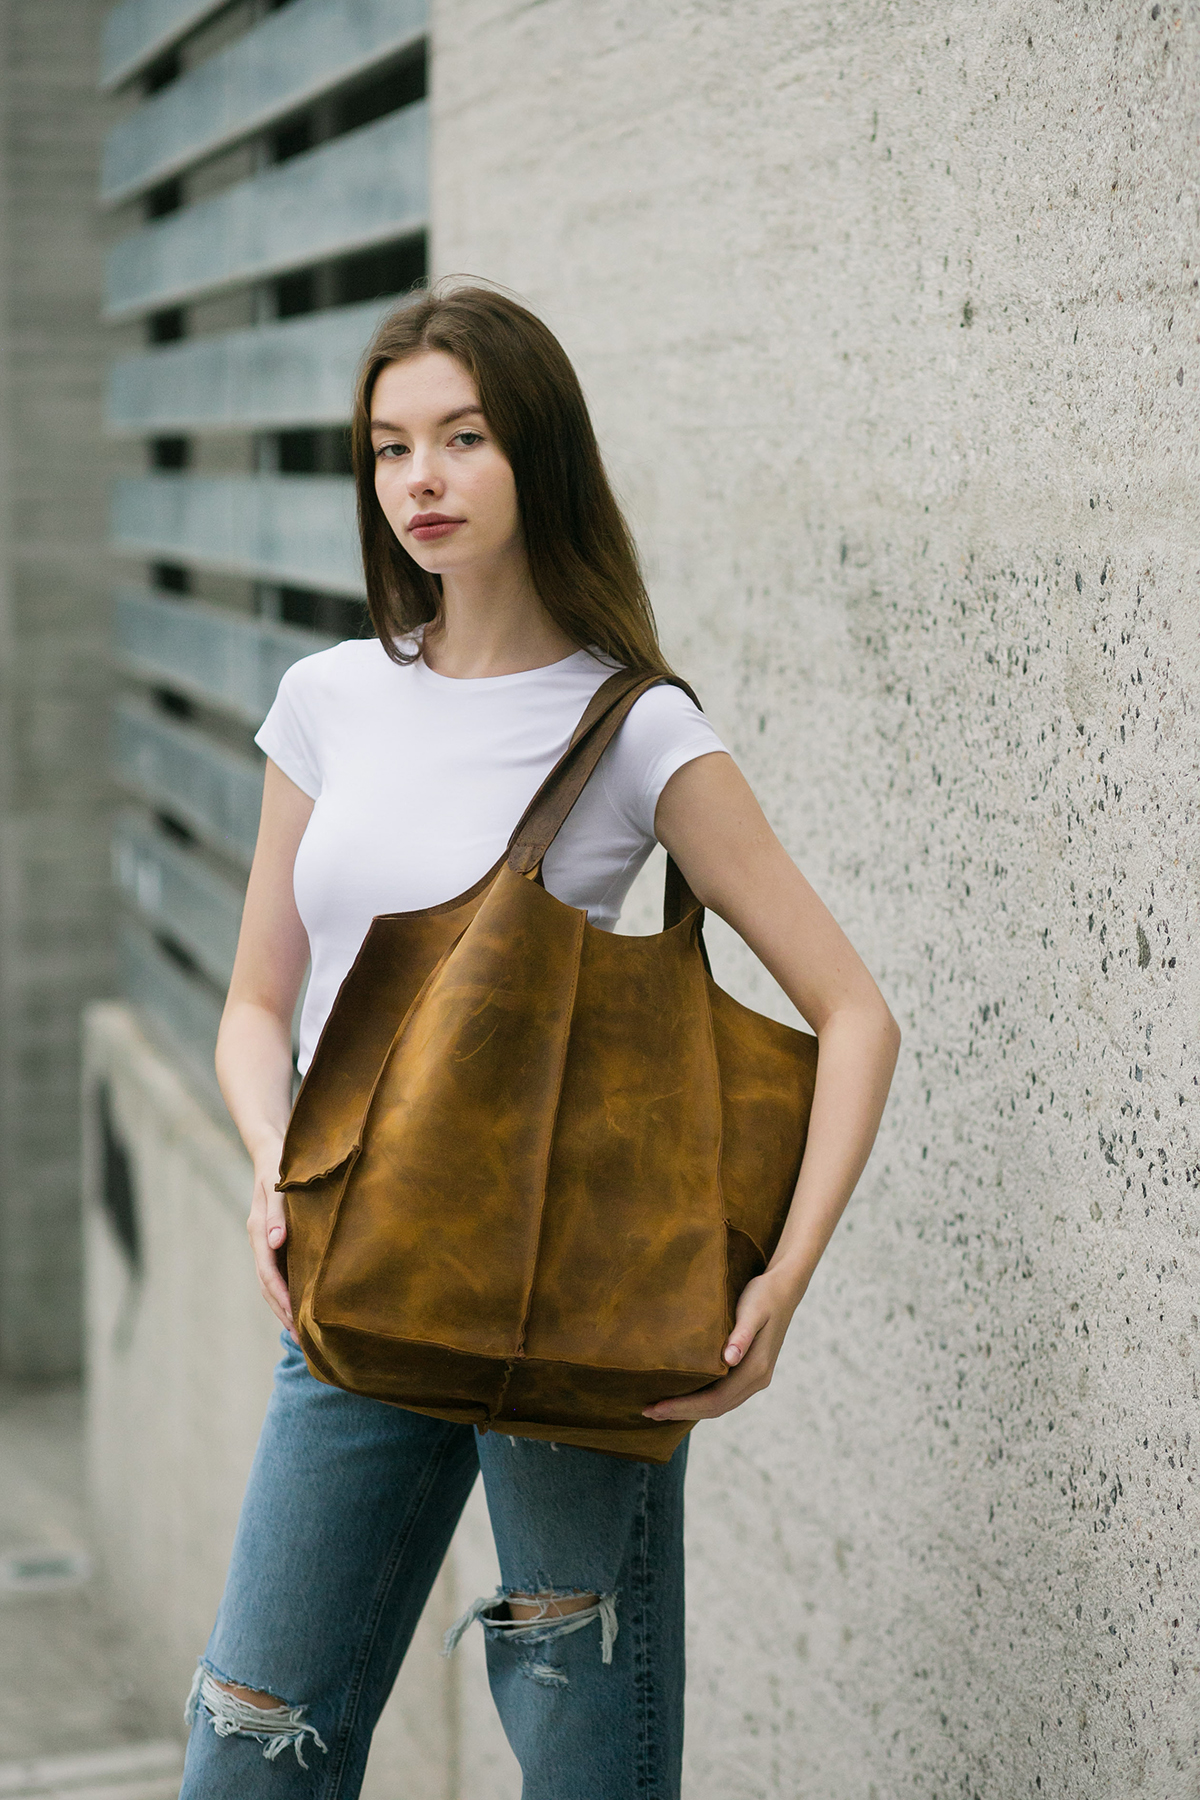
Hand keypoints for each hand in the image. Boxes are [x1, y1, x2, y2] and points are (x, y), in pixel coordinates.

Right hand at [246, 1135, 295, 1340]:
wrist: (273, 1148)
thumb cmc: (280, 1164)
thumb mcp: (277, 1184)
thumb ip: (277, 1212)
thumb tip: (275, 1242)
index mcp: (259, 1230)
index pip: (268, 1273)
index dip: (281, 1298)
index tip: (295, 1320)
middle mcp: (260, 1239)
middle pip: (267, 1284)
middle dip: (281, 1311)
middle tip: (301, 1338)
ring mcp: (266, 1240)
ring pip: (271, 1280)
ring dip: (283, 1304)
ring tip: (300, 1329)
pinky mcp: (276, 1237)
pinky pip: (279, 1269)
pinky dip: (287, 1288)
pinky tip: (302, 1300)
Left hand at [642, 1266, 806, 1421]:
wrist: (783, 1289)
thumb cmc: (763, 1295)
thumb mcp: (752, 1310)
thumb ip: (742, 1335)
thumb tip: (729, 1360)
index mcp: (756, 1368)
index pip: (715, 1399)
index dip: (685, 1406)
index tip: (657, 1406)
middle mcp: (757, 1379)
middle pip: (716, 1407)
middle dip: (682, 1412)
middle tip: (648, 1411)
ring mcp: (755, 1378)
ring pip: (720, 1405)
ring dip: (691, 1410)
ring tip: (660, 1408)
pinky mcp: (750, 1372)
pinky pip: (723, 1395)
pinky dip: (701, 1401)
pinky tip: (683, 1395)